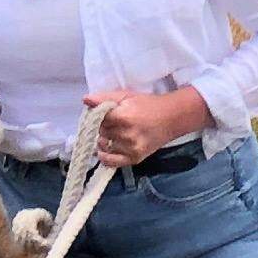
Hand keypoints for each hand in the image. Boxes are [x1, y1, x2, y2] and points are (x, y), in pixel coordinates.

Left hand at [83, 85, 209, 164]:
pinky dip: (105, 156)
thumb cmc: (149, 105)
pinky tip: (107, 148)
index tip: (104, 113)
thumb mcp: (127, 95)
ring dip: (105, 140)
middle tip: (114, 122)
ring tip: (116, 133)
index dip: (98, 115)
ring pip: (104, 145)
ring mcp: (130, 148)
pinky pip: (110, 161)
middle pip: (100, 132)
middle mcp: (126, 134)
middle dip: (103, 126)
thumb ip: (104, 98)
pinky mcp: (134, 158)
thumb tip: (85, 100)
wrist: (172, 118)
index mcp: (123, 116)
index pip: (97, 119)